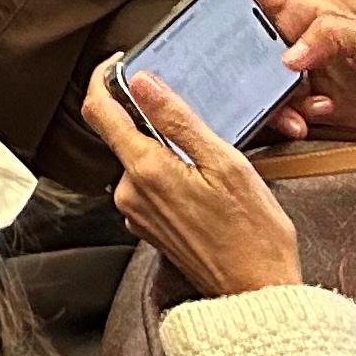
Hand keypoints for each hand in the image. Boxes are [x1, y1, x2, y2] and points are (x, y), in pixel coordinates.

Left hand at [81, 64, 303, 296]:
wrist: (256, 292)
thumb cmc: (253, 233)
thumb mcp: (225, 164)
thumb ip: (178, 120)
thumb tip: (143, 82)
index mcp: (145, 170)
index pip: (99, 110)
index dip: (103, 79)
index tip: (118, 63)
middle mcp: (130, 192)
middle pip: (120, 133)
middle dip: (147, 116)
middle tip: (189, 112)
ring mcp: (136, 212)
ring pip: (137, 159)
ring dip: (162, 147)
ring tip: (205, 156)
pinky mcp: (147, 226)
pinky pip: (147, 184)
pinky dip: (167, 172)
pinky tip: (200, 182)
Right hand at [245, 0, 355, 142]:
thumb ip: (335, 34)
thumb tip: (288, 54)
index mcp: (312, 14)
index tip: (219, 13)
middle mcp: (298, 40)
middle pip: (247, 40)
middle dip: (245, 61)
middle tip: (265, 77)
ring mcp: (295, 73)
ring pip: (255, 79)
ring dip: (271, 97)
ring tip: (304, 107)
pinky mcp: (297, 104)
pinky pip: (272, 108)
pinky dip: (284, 117)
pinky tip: (309, 119)